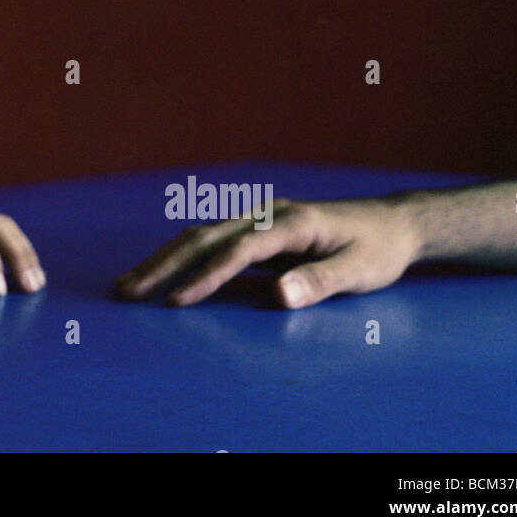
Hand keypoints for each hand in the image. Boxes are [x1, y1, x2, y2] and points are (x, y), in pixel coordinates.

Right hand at [115, 197, 421, 308]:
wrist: (391, 222)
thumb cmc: (378, 250)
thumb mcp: (361, 271)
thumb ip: (321, 281)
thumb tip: (279, 296)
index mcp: (291, 222)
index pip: (237, 251)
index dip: (206, 277)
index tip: (176, 302)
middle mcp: (267, 214)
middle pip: (204, 237)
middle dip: (162, 264)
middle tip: (125, 290)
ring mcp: (259, 219)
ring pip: (200, 236)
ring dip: (163, 259)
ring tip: (129, 283)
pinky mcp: (257, 230)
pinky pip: (211, 243)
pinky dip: (182, 258)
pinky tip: (162, 273)